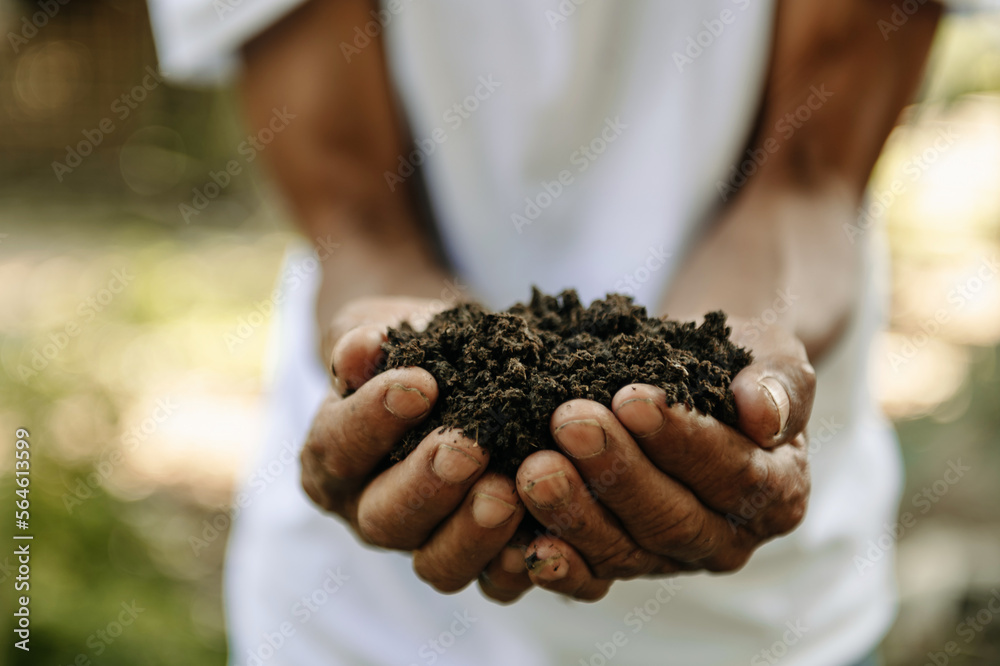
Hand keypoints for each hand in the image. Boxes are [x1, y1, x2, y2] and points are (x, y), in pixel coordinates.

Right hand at [300, 296, 525, 593]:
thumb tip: (361, 347)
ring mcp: (422, 544)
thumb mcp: (386, 332)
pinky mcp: (476, 562)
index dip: (373, 420)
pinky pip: (493, 584)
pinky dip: (517, 565)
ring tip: (508, 492)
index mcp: (333, 457)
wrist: (455, 374)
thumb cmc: (414, 352)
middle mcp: (369, 511)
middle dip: (427, 484)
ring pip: (436, 563)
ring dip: (472, 533)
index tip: (419, 384)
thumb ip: (367, 341)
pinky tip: (546, 536)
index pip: (339, 446)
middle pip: (384, 517)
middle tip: (467, 449)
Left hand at [485, 322, 813, 602]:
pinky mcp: (620, 562)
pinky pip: (591, 575)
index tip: (632, 398)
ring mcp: (669, 559)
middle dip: (616, 471)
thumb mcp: (769, 356)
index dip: (681, 439)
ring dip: (576, 511)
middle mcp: (725, 539)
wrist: (688, 378)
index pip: (731, 473)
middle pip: (671, 517)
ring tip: (533, 469)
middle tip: (569, 423)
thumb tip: (761, 414)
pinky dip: (559, 565)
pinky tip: (527, 544)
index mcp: (775, 494)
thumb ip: (777, 385)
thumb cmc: (732, 366)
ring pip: (624, 549)